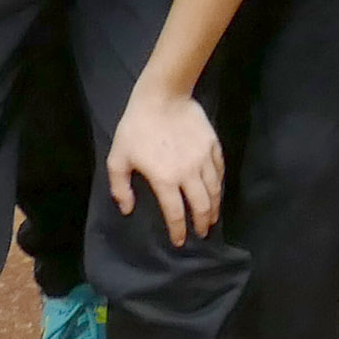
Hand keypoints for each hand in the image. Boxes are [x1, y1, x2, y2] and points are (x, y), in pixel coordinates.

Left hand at [104, 94, 224, 244]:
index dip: (178, 231)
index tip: (179, 241)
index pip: (176, 214)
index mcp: (165, 180)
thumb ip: (120, 187)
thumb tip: (128, 209)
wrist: (162, 96)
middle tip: (201, 233)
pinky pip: (220, 170)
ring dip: (214, 208)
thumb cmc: (136, 127)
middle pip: (202, 206)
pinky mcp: (213, 146)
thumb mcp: (118, 158)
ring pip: (215, 190)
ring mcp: (203, 159)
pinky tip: (217, 190)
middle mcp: (188, 174)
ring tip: (212, 217)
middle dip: (202, 224)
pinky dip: (220, 184)